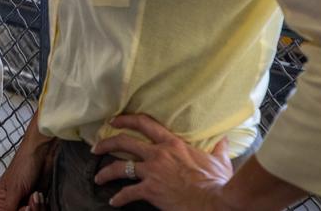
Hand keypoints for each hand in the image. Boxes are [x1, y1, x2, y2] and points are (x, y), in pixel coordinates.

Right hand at [0, 135, 57, 210]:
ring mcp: (27, 199)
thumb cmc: (25, 163)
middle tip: (33, 197)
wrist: (43, 152)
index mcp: (2, 199)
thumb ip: (9, 208)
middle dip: (31, 210)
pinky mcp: (38, 198)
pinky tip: (43, 197)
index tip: (25, 207)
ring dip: (38, 208)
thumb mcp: (14, 190)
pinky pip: (41, 209)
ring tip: (38, 195)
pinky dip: (44, 206)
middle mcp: (14, 201)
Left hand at [92, 114, 233, 209]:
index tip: (114, 121)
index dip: (126, 119)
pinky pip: (128, 193)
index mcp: (172, 143)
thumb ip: (218, 149)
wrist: (215, 201)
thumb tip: (224, 140)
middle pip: (124, 142)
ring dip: (106, 172)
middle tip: (96, 147)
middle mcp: (158, 154)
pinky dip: (119, 198)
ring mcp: (152, 172)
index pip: (144, 124)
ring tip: (98, 177)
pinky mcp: (150, 190)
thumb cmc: (217, 182)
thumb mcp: (219, 161)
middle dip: (106, 143)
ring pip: (120, 167)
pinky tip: (113, 201)